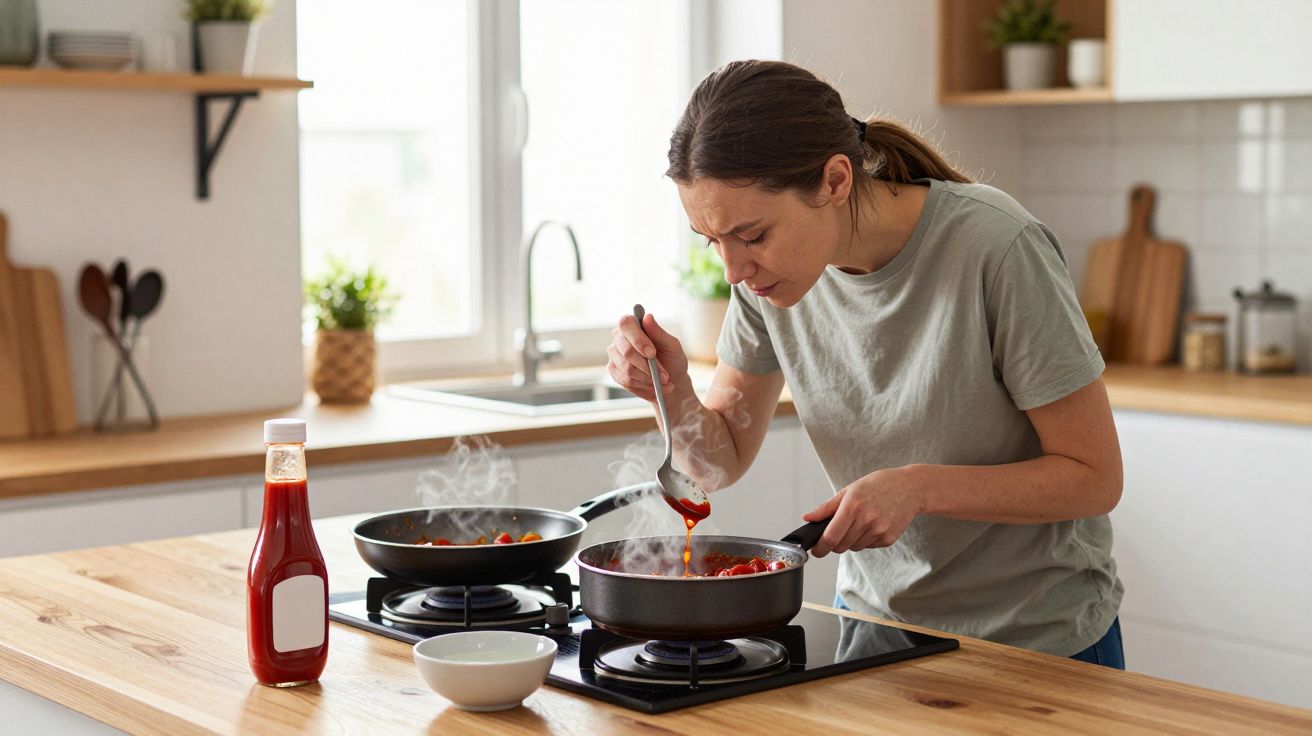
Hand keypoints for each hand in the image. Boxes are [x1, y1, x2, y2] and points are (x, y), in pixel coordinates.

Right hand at [607, 311, 688, 401]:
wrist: (671, 380)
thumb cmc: (671, 359)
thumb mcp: (672, 346)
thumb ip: (659, 332)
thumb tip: (647, 317)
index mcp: (633, 325)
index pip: (626, 324)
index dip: (638, 339)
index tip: (652, 353)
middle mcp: (620, 338)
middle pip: (626, 350)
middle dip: (647, 365)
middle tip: (664, 375)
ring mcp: (615, 355)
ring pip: (627, 368)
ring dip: (648, 377)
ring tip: (663, 381)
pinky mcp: (614, 371)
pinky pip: (626, 379)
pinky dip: (643, 384)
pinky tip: (653, 384)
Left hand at [803, 466, 926, 556]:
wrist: (911, 488)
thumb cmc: (878, 485)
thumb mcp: (850, 489)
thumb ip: (826, 507)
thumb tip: (807, 518)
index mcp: (853, 506)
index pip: (831, 537)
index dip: (820, 548)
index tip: (816, 550)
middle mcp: (866, 519)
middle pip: (840, 546)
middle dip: (834, 544)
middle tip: (837, 532)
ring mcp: (879, 531)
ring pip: (854, 547)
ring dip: (850, 541)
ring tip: (859, 522)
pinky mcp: (888, 539)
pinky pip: (868, 546)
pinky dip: (865, 539)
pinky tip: (872, 524)